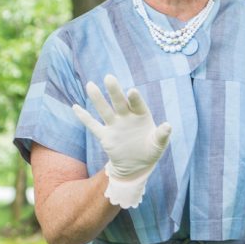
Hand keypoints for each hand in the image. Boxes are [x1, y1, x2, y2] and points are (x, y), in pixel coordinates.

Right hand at [73, 74, 171, 207]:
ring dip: (98, 98)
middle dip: (114, 91)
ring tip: (90, 85)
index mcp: (141, 116)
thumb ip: (162, 135)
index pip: (137, 105)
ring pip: (105, 110)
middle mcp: (127, 117)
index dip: (134, 98)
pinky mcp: (105, 136)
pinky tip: (76, 107)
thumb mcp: (158, 145)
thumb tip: (168, 125)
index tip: (131, 91)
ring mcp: (115, 125)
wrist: (136, 165)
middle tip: (109, 78)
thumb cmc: (150, 151)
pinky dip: (84, 117)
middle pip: (119, 102)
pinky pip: (93, 125)